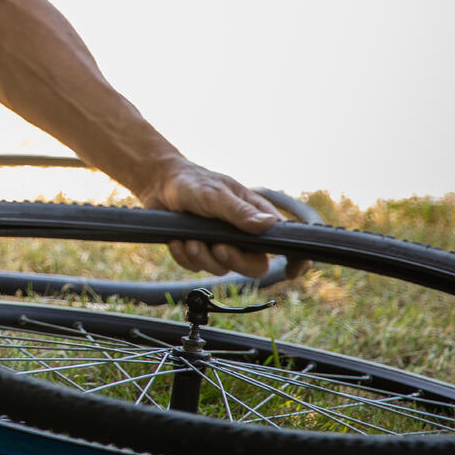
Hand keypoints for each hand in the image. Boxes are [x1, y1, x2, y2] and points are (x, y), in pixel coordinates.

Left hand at [135, 157, 282, 277]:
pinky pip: (196, 267)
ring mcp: (220, 245)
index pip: (283, 243)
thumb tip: (269, 225)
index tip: (292, 272)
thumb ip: (239, 212)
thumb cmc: (193, 183)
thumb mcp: (216, 195)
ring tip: (188, 238)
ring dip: (202, 256)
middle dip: (234, 260)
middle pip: (254, 266)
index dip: (295, 260)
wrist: (158, 183)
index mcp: (255, 218)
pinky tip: (177, 240)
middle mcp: (241, 235)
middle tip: (218, 247)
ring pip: (221, 269)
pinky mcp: (198, 252)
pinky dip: (184, 256)